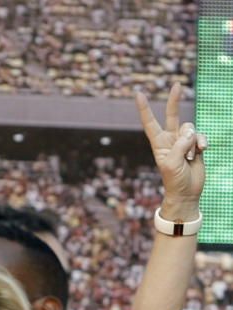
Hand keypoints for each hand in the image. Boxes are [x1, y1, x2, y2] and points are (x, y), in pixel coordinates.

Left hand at [136, 83, 206, 218]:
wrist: (187, 192)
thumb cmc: (174, 180)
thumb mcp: (172, 163)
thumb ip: (180, 145)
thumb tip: (190, 132)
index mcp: (158, 143)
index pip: (150, 123)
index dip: (145, 109)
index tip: (139, 94)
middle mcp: (170, 139)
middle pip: (172, 115)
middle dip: (174, 100)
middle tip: (177, 84)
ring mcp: (184, 141)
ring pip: (190, 127)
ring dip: (192, 141)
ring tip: (190, 156)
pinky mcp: (196, 145)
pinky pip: (200, 135)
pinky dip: (202, 142)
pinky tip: (202, 151)